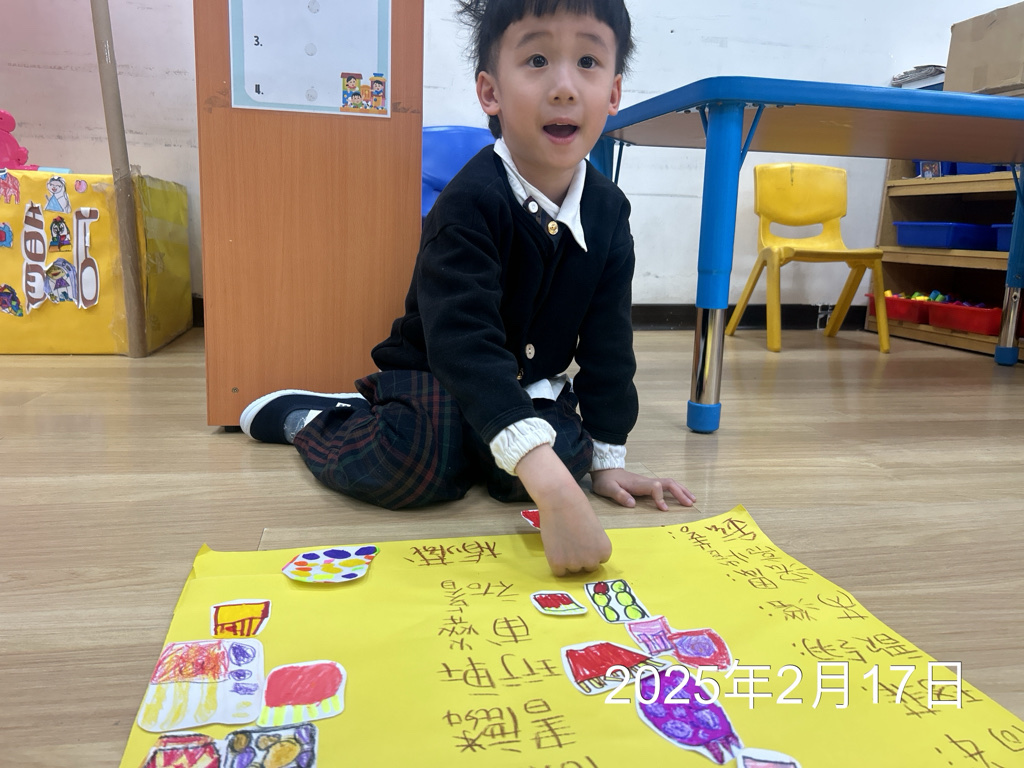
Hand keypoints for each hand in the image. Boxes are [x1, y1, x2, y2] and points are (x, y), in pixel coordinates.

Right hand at [516, 445, 611, 575]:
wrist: (560, 500)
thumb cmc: (578, 509)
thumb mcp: (594, 530)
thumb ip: (592, 545)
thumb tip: (585, 557)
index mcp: (605, 551)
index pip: (598, 560)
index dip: (588, 550)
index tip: (582, 538)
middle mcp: (592, 561)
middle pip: (586, 567)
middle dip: (579, 557)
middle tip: (570, 540)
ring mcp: (575, 564)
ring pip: (571, 569)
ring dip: (566, 559)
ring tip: (562, 540)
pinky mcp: (558, 564)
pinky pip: (559, 571)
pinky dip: (555, 562)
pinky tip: (554, 547)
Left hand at [591, 468, 695, 509]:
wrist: (605, 470)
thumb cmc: (606, 481)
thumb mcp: (607, 488)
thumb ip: (619, 495)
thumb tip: (632, 504)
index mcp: (638, 483)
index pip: (655, 487)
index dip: (661, 498)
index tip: (664, 509)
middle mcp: (646, 481)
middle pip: (668, 483)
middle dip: (680, 493)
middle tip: (690, 504)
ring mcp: (649, 482)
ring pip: (670, 483)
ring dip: (681, 491)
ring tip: (692, 500)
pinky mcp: (649, 484)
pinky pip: (666, 486)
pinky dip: (677, 490)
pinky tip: (682, 496)